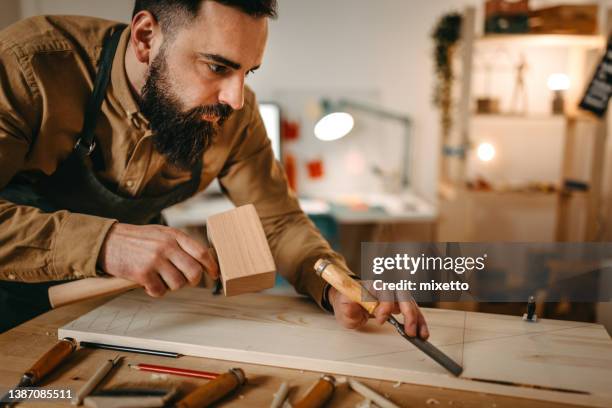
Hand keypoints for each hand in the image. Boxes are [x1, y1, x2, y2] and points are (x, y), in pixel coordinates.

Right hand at [97, 223, 218, 296]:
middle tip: (185, 282)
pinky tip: (149, 284)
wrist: (108, 241)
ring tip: (161, 280)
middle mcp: (167, 246)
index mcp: (174, 235)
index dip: (211, 266)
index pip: (201, 252)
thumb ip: (180, 244)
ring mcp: (155, 259)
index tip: (214, 275)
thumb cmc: (137, 239)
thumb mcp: (161, 233)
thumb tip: (203, 260)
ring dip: (172, 287)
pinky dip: (156, 291)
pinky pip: (160, 291)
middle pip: (194, 272)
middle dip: (193, 281)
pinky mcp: (142, 273)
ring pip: (178, 284)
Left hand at [328, 287, 429, 338]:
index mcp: (371, 286)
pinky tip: (422, 332)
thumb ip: (348, 307)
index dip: (385, 305)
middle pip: (402, 295)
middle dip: (408, 312)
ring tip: (421, 334)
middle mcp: (385, 289)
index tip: (380, 318)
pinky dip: (418, 321)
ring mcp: (393, 296)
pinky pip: (412, 310)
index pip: (384, 291)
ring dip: (417, 318)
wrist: (348, 302)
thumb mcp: (343, 306)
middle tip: (409, 329)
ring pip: (410, 303)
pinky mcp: (399, 304)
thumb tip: (352, 305)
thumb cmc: (347, 303)